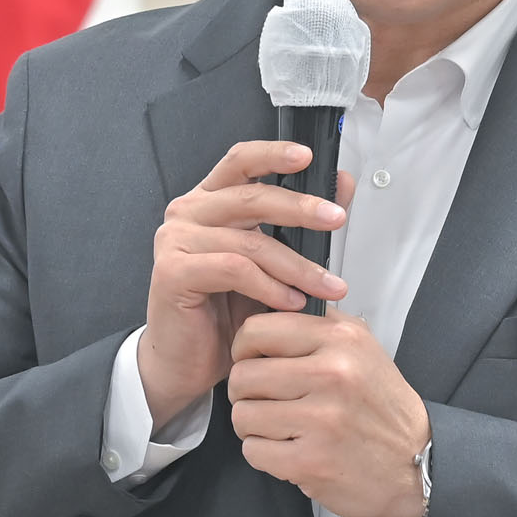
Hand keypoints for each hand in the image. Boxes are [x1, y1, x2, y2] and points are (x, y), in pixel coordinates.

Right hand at [140, 142, 351, 427]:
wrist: (186, 362)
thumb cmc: (225, 311)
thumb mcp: (272, 261)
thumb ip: (301, 222)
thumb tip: (343, 185)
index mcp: (210, 201)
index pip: (240, 161)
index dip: (273, 154)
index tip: (307, 156)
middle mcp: (188, 213)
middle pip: (251, 197)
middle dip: (301, 208)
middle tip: (336, 219)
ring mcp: (176, 241)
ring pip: (250, 241)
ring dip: (296, 265)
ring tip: (326, 286)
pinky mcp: (173, 272)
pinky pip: (234, 270)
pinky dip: (270, 286)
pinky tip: (291, 302)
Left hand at [228, 308, 430, 516]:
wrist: (416, 462)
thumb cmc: (382, 406)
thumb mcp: (361, 347)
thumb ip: (316, 324)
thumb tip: (265, 306)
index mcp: (341, 339)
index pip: (257, 330)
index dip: (243, 349)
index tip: (252, 361)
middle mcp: (332, 374)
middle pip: (243, 376)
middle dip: (245, 393)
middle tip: (264, 401)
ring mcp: (322, 419)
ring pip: (243, 415)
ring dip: (254, 426)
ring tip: (280, 426)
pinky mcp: (311, 461)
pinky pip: (254, 451)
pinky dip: (264, 454)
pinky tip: (289, 450)